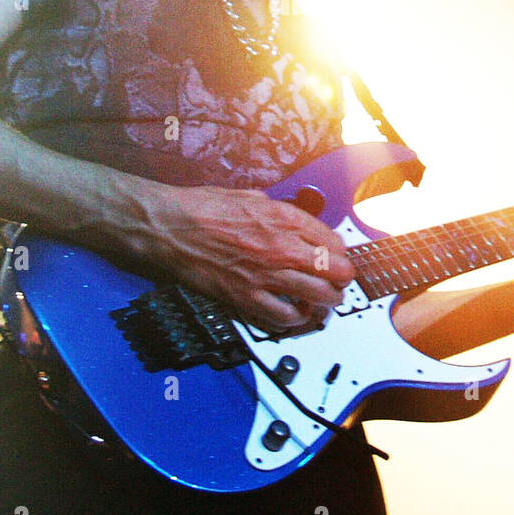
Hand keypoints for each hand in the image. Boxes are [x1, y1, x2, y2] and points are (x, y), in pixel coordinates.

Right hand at [134, 183, 354, 331]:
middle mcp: (282, 247)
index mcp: (284, 218)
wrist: (171, 227)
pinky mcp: (246, 298)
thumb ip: (277, 210)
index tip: (338, 256)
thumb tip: (291, 219)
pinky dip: (295, 318)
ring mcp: (266, 275)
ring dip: (327, 300)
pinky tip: (296, 314)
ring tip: (326, 301)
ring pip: (318, 296)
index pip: (333, 241)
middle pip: (335, 270)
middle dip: (342, 277)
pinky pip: (284, 317)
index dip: (340, 251)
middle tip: (339, 280)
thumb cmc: (202, 208)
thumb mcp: (250, 196)